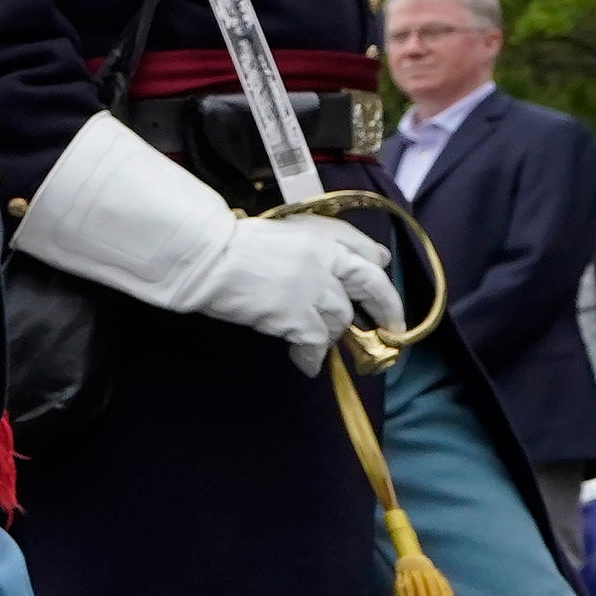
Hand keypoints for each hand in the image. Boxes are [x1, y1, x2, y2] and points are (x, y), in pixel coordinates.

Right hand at [15, 112, 404, 372]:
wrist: (204, 258)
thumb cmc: (225, 241)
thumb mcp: (273, 230)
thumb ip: (303, 245)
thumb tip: (323, 263)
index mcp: (319, 233)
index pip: (362, 247)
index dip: (373, 263)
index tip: (377, 272)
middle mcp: (327, 259)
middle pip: (372, 285)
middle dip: (387, 307)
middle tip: (391, 328)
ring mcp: (315, 289)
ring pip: (341, 318)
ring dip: (332, 332)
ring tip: (315, 343)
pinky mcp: (299, 317)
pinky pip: (317, 343)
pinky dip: (312, 357)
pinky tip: (305, 365)